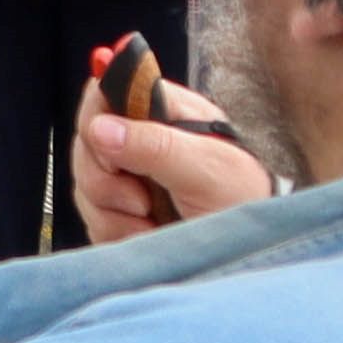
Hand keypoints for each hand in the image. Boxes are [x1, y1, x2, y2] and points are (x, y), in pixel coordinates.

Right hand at [72, 80, 275, 242]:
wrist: (258, 250)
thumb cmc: (247, 200)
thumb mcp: (208, 168)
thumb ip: (155, 144)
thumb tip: (101, 127)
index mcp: (165, 112)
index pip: (107, 92)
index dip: (97, 117)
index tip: (110, 147)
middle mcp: (143, 141)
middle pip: (87, 143)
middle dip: (104, 177)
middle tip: (140, 198)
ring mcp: (131, 180)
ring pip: (85, 186)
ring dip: (112, 212)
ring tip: (151, 219)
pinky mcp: (123, 215)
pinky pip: (93, 219)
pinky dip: (115, 233)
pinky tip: (147, 235)